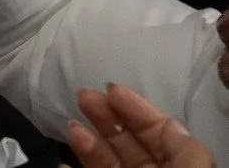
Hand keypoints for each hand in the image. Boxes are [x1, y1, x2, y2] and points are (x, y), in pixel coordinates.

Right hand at [68, 84, 213, 167]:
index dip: (136, 108)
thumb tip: (170, 123)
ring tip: (72, 126)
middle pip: (128, 143)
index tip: (111, 88)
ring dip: (87, 141)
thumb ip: (186, 149)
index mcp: (180, 167)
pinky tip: (62, 160)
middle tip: (84, 94)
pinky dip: (74, 166)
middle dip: (106, 116)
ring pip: (106, 161)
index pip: (159, 132)